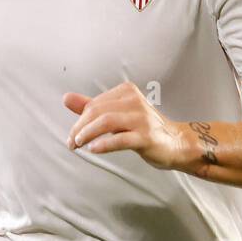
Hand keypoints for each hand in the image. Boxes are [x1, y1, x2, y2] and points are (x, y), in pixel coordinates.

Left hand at [63, 81, 187, 170]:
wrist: (175, 142)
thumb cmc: (143, 128)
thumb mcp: (117, 114)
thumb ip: (92, 106)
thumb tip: (66, 98)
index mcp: (126, 92)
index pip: (95, 104)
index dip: (79, 119)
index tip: (72, 135)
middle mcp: (134, 101)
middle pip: (98, 111)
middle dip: (80, 128)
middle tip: (71, 142)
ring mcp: (142, 119)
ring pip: (106, 121)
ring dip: (87, 133)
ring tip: (78, 144)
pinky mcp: (147, 136)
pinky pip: (121, 139)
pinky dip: (104, 143)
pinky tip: (93, 148)